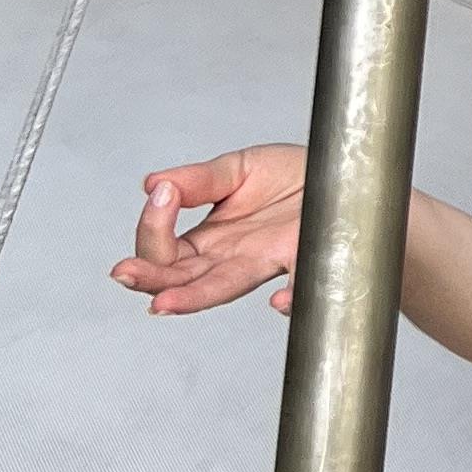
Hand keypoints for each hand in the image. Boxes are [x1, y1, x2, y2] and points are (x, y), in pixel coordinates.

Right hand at [111, 146, 308, 316]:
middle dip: (151, 279)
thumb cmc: (294, 178)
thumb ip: (198, 180)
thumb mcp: (239, 168)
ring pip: (224, 288)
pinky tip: (278, 300)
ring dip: (194, 297)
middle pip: (182, 280)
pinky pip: (302, 289)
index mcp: (213, 240)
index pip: (165, 252)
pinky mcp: (309, 261)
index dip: (153, 231)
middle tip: (125, 273)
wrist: (345, 174)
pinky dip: (290, 299)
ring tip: (166, 303)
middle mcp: (234, 260)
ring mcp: (270, 263)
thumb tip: (152, 184)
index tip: (160, 194)